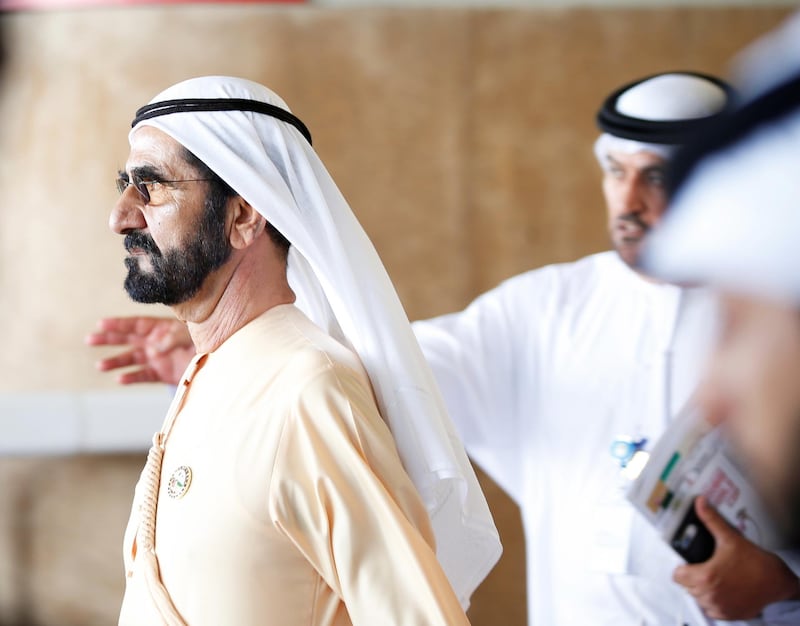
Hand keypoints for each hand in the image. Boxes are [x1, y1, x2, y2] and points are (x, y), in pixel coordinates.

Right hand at [85, 317, 194, 385]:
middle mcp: (156, 342)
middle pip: (128, 339)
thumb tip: (158, 346)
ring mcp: (157, 358)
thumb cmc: (203, 341)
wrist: (217, 361)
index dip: (119, 324)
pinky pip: (143, 375)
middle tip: (90, 340)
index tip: (101, 324)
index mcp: (161, 328)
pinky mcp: (162, 373)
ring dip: (116, 361)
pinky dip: (131, 377)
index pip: (136, 323)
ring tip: (101, 366)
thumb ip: (173, 337)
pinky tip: (120, 379)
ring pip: (132, 359)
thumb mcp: (189, 334)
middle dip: (109, 339)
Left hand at [673, 496, 799, 619]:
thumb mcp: (730, 538)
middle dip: (693, 576)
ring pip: (699, 598)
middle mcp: (710, 595)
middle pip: (687, 586)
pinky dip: (714, 601)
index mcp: (705, 576)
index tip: (689, 563)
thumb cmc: (756, 562)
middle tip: (706, 567)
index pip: (677, 575)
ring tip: (715, 577)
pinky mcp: (729, 615)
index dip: (682, 567)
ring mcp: (719, 607)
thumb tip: (701, 503)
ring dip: (703, 589)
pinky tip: (723, 589)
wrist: (777, 581)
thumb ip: (711, 520)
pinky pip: (712, 610)